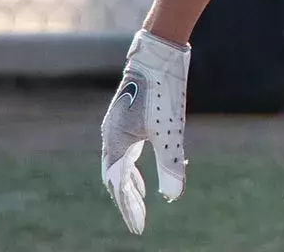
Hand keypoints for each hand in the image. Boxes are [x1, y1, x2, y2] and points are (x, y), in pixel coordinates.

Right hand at [100, 30, 191, 234]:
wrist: (157, 55)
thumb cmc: (162, 92)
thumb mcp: (170, 132)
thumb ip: (170, 164)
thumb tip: (173, 195)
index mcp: (115, 142)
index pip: (118, 186)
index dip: (128, 208)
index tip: (139, 227)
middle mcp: (111, 136)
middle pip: (115, 178)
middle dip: (126, 201)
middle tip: (139, 221)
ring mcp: (117, 127)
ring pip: (119, 164)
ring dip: (128, 185)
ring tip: (138, 202)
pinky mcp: (127, 119)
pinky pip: (125, 151)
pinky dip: (131, 167)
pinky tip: (139, 172)